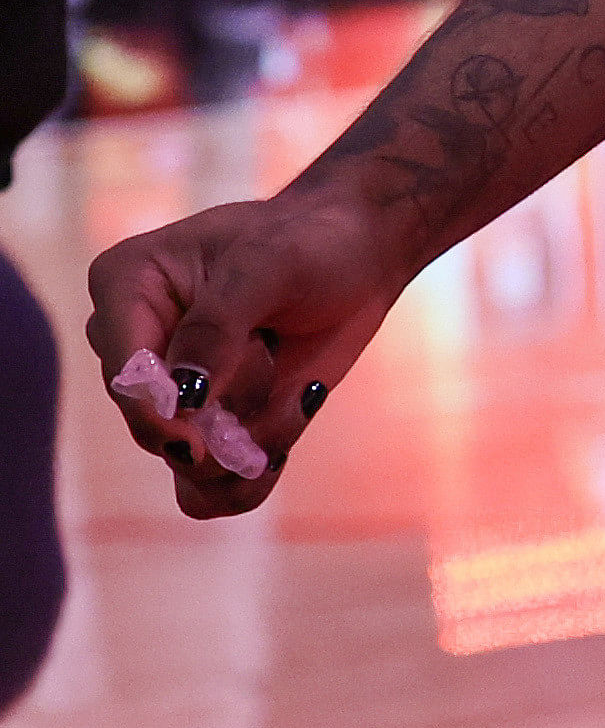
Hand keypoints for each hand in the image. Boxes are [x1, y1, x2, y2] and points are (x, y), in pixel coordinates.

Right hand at [92, 186, 425, 514]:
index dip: (157, 410)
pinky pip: (211, 488)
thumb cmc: (310, 239)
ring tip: (300, 397)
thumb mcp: (269, 264)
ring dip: (246, 452)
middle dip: (226, 418)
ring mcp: (175, 393)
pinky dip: (252, 476)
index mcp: (126, 288)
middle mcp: (137, 347)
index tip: (199, 433)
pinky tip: (294, 425)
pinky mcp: (214, 424)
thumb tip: (180, 397)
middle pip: (153, 427)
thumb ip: (217, 324)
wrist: (359, 252)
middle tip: (281, 368)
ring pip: (185, 468)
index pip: (122, 370)